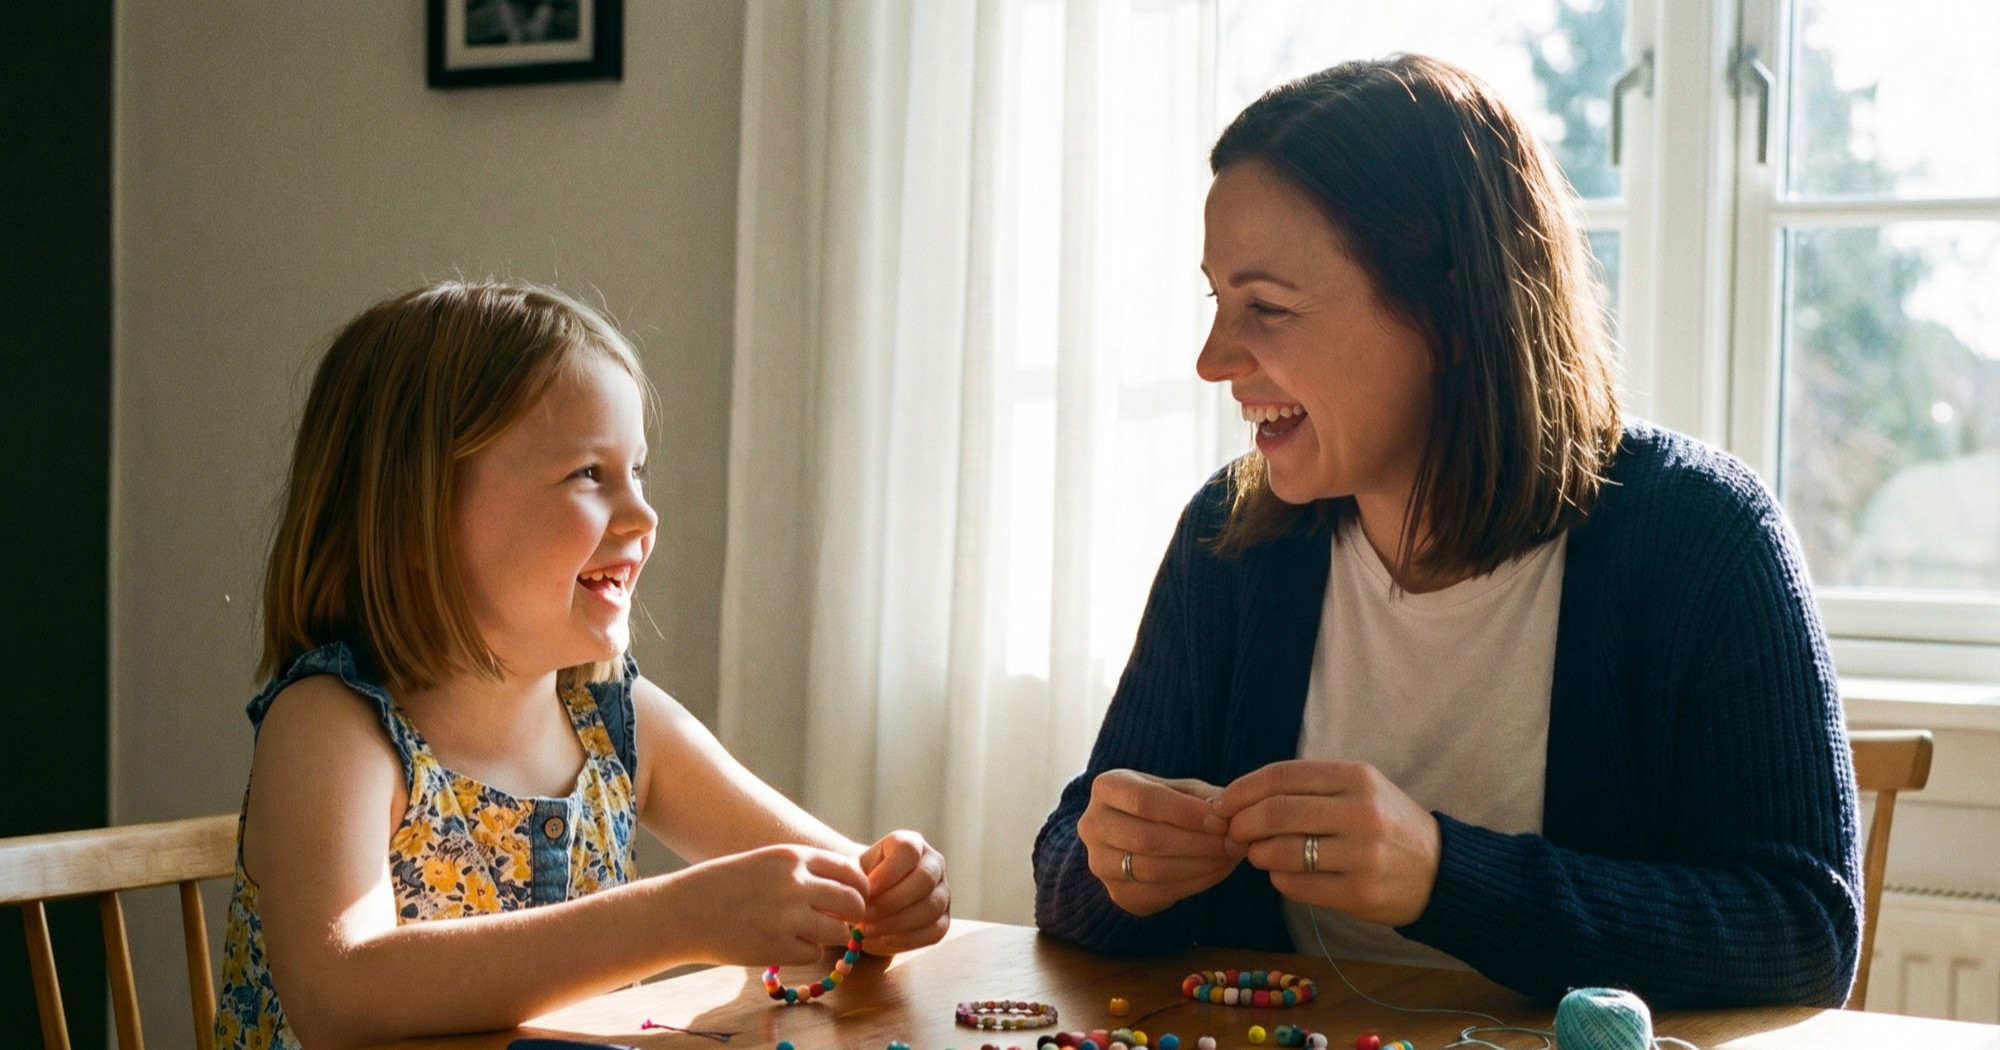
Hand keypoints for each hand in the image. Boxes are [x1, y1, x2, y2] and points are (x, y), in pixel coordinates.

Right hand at [674, 844, 868, 965]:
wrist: (683, 911)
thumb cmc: (724, 885)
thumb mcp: (766, 862)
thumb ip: (803, 871)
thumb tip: (846, 889)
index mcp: (793, 857)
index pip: (851, 871)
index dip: (858, 888)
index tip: (853, 899)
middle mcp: (795, 884)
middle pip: (854, 903)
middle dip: (853, 916)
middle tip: (841, 923)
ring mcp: (787, 917)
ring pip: (839, 932)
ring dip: (829, 937)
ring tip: (806, 934)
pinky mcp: (777, 947)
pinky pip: (814, 954)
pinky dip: (805, 953)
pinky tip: (785, 946)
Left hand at [857, 830, 949, 952]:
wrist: (871, 903)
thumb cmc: (861, 884)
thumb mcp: (853, 875)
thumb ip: (851, 882)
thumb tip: (847, 901)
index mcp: (911, 843)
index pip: (908, 850)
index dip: (888, 872)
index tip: (866, 891)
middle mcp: (933, 863)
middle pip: (924, 878)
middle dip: (891, 902)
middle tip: (864, 917)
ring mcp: (943, 891)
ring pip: (930, 907)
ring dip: (896, 923)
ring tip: (868, 931)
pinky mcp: (944, 918)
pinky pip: (935, 931)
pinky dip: (909, 939)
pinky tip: (886, 940)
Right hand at [1075, 769, 1237, 916]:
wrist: (1136, 837)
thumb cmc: (1164, 806)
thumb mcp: (1180, 790)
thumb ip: (1202, 798)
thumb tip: (1225, 814)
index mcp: (1106, 787)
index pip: (1145, 800)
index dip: (1186, 813)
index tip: (1221, 821)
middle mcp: (1092, 825)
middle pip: (1147, 838)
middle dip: (1197, 843)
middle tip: (1233, 843)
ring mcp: (1100, 863)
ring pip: (1153, 870)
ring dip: (1199, 866)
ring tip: (1229, 857)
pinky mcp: (1117, 894)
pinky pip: (1158, 894)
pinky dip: (1194, 884)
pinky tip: (1217, 872)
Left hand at [1214, 760, 1439, 926]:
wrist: (1439, 871)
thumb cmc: (1385, 824)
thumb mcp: (1358, 789)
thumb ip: (1305, 788)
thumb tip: (1236, 798)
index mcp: (1357, 777)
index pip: (1281, 777)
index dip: (1241, 790)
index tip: (1222, 804)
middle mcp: (1361, 812)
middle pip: (1274, 814)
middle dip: (1241, 824)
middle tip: (1232, 833)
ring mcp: (1362, 855)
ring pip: (1280, 853)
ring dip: (1257, 854)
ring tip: (1259, 854)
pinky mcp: (1359, 894)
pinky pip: (1295, 886)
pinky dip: (1279, 879)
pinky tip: (1286, 874)